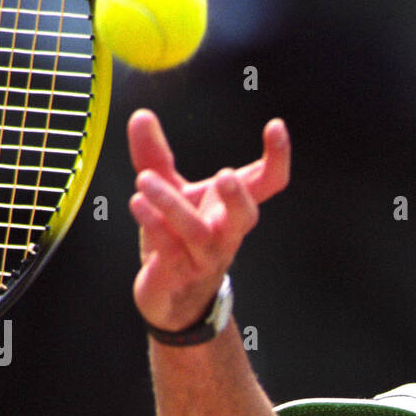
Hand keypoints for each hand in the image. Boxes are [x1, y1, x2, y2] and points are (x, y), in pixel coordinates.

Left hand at [127, 109, 290, 331]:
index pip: (268, 184)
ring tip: (146, 179)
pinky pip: (170, 249)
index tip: (276, 126)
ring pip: (197, 233)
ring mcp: (203, 257)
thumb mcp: (167, 192)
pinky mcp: (178, 273)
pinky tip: (138, 204)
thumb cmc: (177, 240)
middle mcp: (225, 234)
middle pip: (245, 218)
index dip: (278, 158)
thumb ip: (154, 156)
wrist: (172, 300)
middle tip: (226, 175)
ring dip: (173, 206)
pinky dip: (154, 225)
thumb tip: (141, 115)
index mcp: (232, 210)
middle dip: (238, 198)